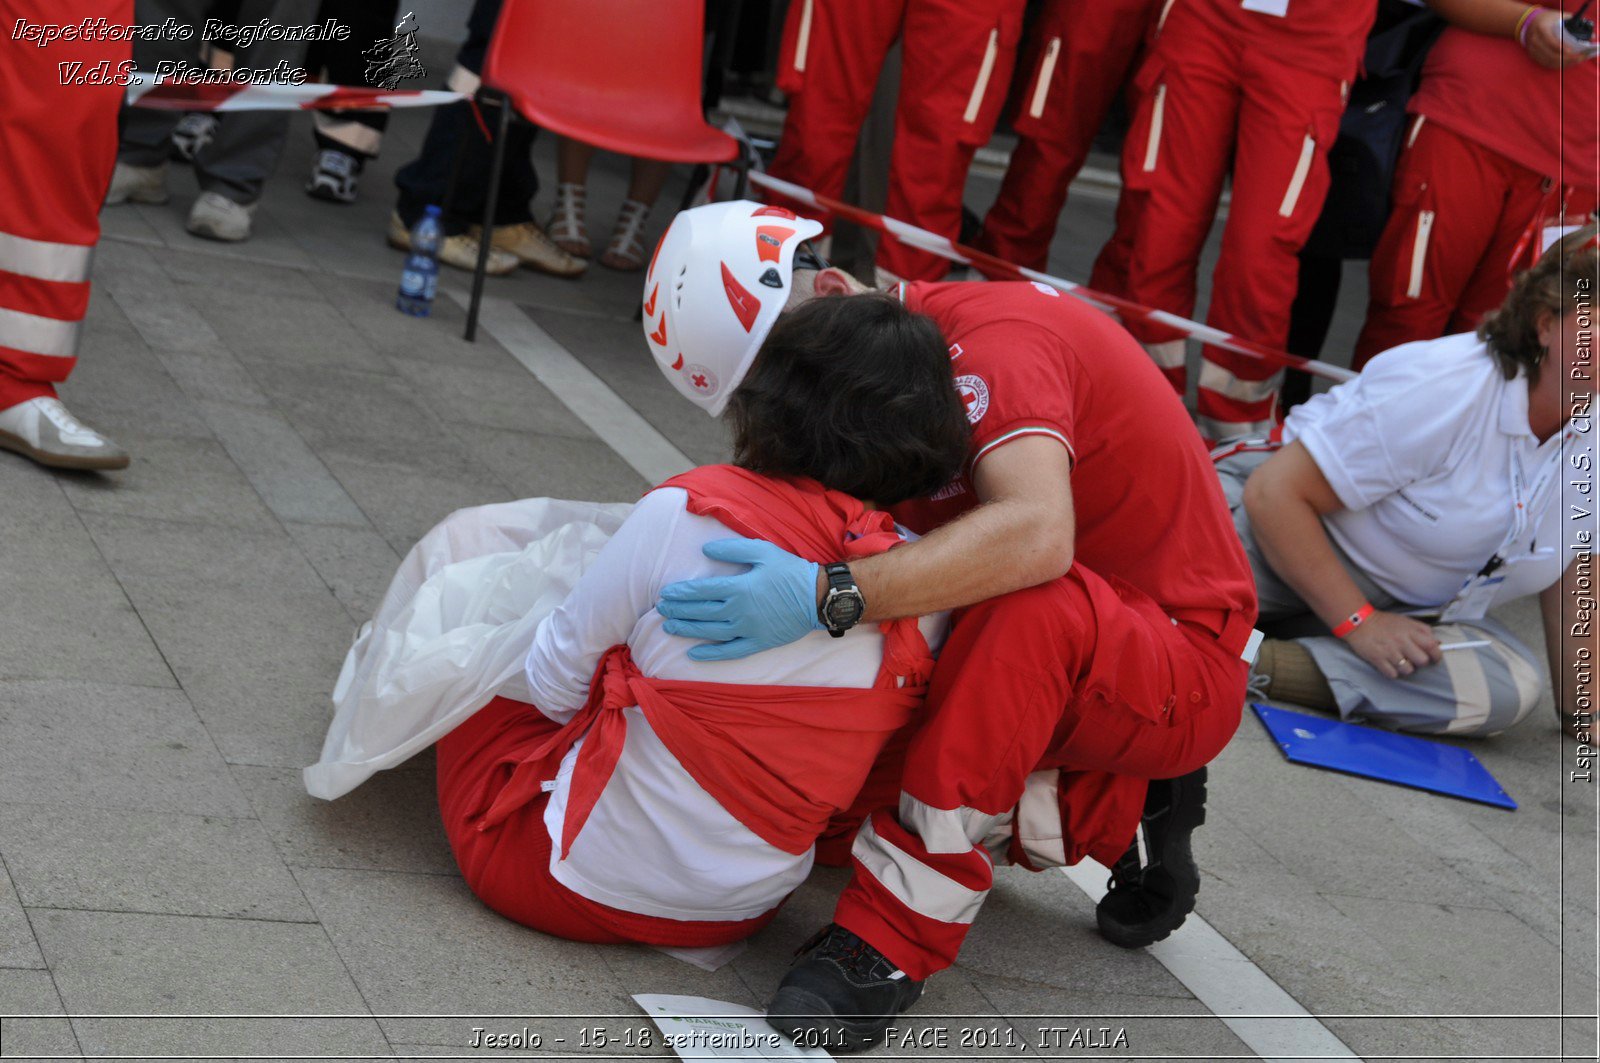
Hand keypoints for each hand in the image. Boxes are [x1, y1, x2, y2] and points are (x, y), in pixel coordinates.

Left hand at [656, 538, 821, 661]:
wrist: (817, 597)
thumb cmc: (790, 571)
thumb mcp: (763, 551)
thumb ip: (733, 549)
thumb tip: (706, 549)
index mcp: (738, 587)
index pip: (701, 591)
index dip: (681, 593)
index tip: (665, 594)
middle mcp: (739, 611)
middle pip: (701, 612)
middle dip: (678, 610)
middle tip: (661, 609)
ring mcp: (747, 630)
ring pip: (710, 632)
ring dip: (688, 630)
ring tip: (669, 627)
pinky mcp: (757, 643)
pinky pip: (730, 651)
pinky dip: (710, 654)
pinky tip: (693, 654)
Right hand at [1343, 611, 1442, 679]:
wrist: (1359, 622)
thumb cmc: (1383, 622)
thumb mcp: (1405, 621)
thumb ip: (1422, 630)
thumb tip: (1436, 643)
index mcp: (1410, 631)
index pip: (1432, 646)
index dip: (1437, 655)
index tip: (1434, 658)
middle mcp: (1402, 641)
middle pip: (1422, 661)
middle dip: (1420, 662)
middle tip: (1414, 659)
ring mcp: (1390, 651)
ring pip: (1408, 670)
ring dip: (1406, 668)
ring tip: (1399, 661)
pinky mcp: (1378, 659)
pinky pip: (1393, 674)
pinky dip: (1392, 672)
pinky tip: (1389, 664)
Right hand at [1523, 10, 1588, 69]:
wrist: (1530, 23)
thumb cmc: (1549, 19)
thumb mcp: (1560, 17)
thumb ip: (1574, 25)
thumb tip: (1590, 37)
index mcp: (1541, 29)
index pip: (1552, 42)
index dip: (1562, 49)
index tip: (1573, 52)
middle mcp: (1535, 40)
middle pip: (1551, 54)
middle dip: (1566, 58)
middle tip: (1579, 58)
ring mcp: (1533, 49)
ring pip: (1548, 61)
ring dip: (1563, 63)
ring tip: (1575, 61)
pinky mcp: (1533, 55)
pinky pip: (1545, 63)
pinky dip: (1556, 65)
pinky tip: (1566, 63)